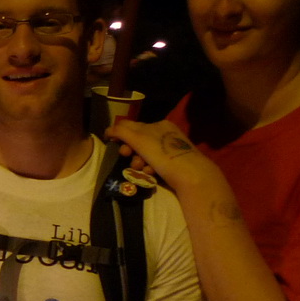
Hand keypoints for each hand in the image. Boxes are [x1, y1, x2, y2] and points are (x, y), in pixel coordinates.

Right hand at [102, 120, 217, 193]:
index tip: (111, 143)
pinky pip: (154, 164)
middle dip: (129, 150)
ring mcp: (170, 150)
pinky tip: (151, 174)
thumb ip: (121, 132)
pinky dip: (149, 169)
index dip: (119, 133)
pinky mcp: (173, 165)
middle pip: (137, 141)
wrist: (191, 176)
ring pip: (145, 154)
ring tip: (141, 169)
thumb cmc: (164, 154)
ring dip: (138, 162)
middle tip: (126, 157)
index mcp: (159, 124)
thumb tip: (108, 130)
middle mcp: (165, 135)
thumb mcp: (140, 139)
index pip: (132, 125)